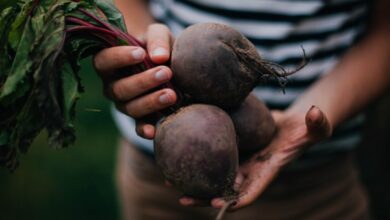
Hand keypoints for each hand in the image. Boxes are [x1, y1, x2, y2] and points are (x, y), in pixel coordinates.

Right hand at [93, 24, 175, 138]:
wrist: (170, 62)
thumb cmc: (157, 45)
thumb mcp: (158, 34)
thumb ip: (157, 39)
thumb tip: (159, 57)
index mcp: (109, 63)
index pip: (103, 61)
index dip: (118, 58)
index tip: (140, 53)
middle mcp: (112, 86)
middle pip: (119, 88)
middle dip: (143, 81)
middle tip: (166, 72)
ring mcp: (125, 104)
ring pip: (130, 107)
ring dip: (151, 102)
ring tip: (172, 94)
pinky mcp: (140, 117)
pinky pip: (138, 126)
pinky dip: (145, 130)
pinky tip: (153, 132)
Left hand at [180, 106, 331, 209]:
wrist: (293, 124)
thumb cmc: (307, 129)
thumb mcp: (316, 127)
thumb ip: (318, 123)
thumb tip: (315, 113)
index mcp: (268, 171)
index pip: (251, 192)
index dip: (235, 200)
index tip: (217, 203)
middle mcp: (251, 170)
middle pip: (225, 190)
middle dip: (205, 197)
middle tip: (183, 197)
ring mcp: (240, 160)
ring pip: (214, 175)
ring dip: (194, 181)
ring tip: (170, 178)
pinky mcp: (232, 147)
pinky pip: (213, 156)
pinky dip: (197, 159)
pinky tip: (178, 152)